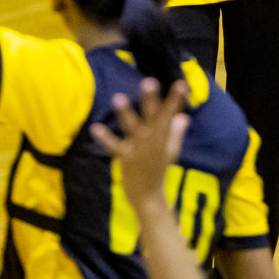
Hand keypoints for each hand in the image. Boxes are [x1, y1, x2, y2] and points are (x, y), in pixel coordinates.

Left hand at [91, 78, 189, 212]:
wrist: (150, 197)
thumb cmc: (159, 170)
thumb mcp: (171, 151)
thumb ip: (175, 133)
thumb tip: (183, 117)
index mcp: (163, 136)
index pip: (171, 113)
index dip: (176, 98)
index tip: (181, 83)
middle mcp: (152, 139)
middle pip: (152, 115)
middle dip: (150, 99)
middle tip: (149, 81)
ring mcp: (138, 147)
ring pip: (131, 126)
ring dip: (125, 112)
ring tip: (118, 97)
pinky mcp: (126, 156)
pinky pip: (114, 145)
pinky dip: (105, 137)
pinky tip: (95, 127)